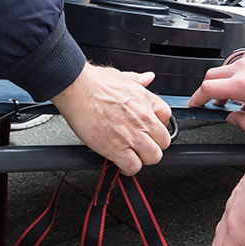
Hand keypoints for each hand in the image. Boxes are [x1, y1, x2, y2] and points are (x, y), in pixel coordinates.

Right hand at [52, 63, 171, 174]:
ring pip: (153, 157)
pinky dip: (128, 169)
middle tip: (141, 145)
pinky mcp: (117, 149)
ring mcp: (132, 135)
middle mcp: (143, 119)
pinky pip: (134, 167)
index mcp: (146, 100)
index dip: (159, 125)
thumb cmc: (95, 83)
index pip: (167, 117)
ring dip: (143, 158)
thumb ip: (139, 80)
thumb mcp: (123, 76)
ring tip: (132, 155)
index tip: (151, 129)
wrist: (77, 90)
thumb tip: (147, 77)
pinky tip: (121, 163)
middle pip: (164, 142)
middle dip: (154, 145)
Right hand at [187, 40, 244, 130]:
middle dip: (208, 91)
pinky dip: (235, 77)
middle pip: (210, 77)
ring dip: (223, 84)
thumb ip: (244, 123)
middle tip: (213, 104)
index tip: (193, 104)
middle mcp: (242, 68)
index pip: (207, 89)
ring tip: (235, 101)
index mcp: (242, 85)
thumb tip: (232, 119)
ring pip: (223, 70)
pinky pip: (236, 66)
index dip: (196, 98)